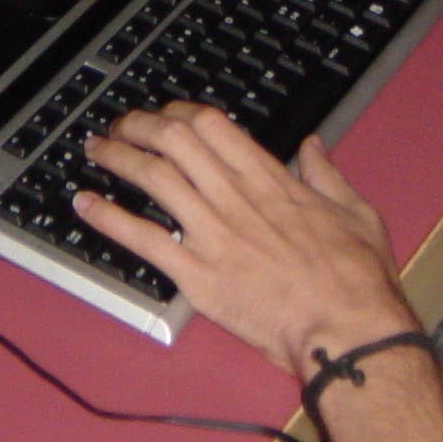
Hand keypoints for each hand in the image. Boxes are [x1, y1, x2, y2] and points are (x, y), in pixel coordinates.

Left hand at [76, 105, 418, 376]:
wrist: (346, 329)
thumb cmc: (356, 278)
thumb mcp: (355, 211)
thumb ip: (326, 174)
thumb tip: (313, 147)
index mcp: (270, 179)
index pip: (212, 124)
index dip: (179, 111)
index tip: (166, 115)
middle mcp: (235, 197)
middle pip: (174, 140)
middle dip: (140, 125)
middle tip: (121, 126)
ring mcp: (212, 234)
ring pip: (153, 178)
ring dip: (118, 158)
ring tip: (96, 150)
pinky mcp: (197, 276)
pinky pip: (143, 239)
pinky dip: (109, 218)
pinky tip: (86, 205)